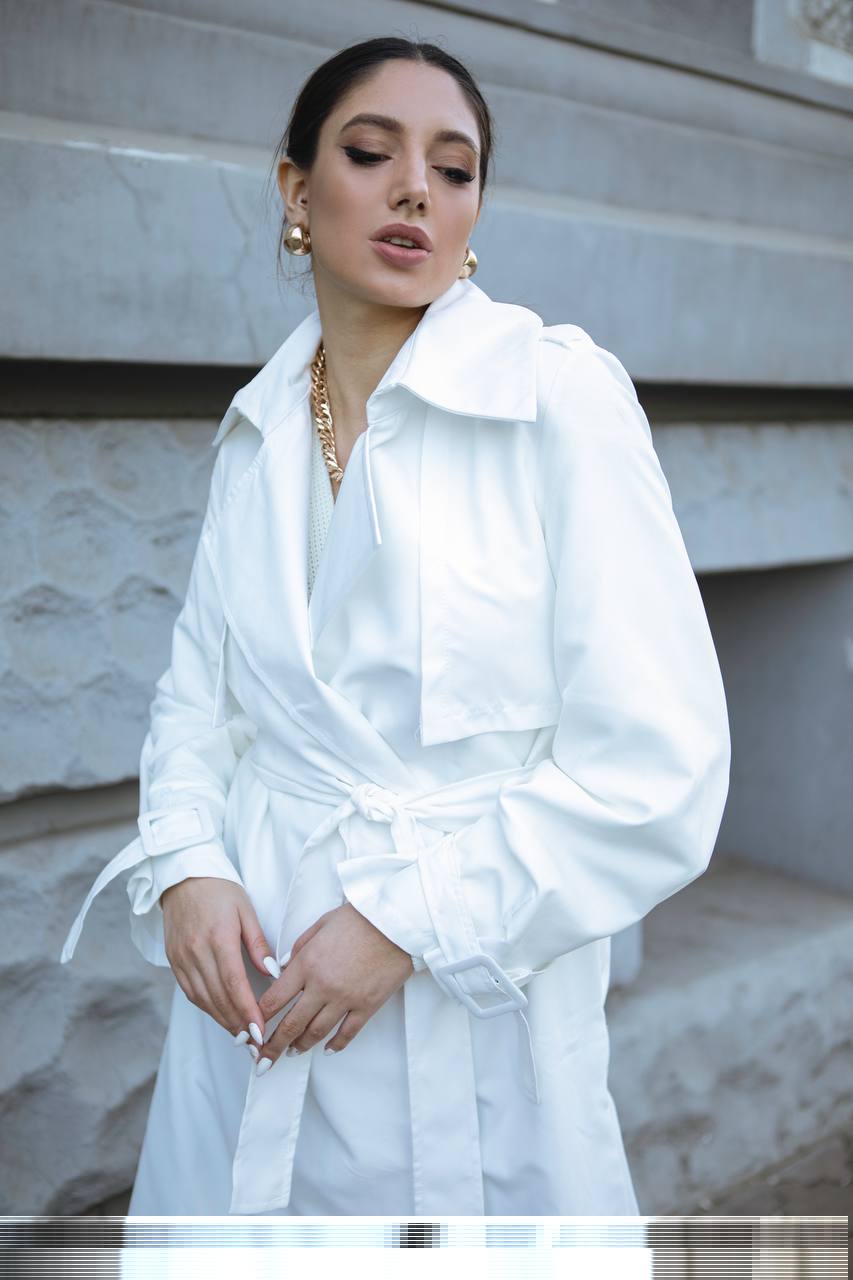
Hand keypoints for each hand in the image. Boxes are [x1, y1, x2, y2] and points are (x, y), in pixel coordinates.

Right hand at [161, 877, 275, 1046]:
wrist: (183, 877)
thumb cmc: (220, 890)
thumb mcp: (245, 910)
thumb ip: (258, 944)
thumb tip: (272, 974)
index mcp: (218, 938)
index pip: (233, 983)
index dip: (246, 1010)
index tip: (259, 1030)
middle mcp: (196, 952)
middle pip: (218, 997)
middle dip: (237, 1024)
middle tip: (255, 1044)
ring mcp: (182, 958)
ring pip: (203, 999)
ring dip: (222, 1020)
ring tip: (241, 1037)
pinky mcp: (173, 961)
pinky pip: (190, 992)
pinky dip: (207, 1007)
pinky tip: (221, 1016)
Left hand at [254, 902, 413, 1072]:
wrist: (397, 922)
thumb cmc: (360, 918)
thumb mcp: (321, 924)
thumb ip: (299, 947)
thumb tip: (284, 967)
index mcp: (307, 963)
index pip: (274, 999)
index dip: (259, 1018)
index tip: (251, 1030)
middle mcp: (322, 985)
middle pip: (291, 1024)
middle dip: (273, 1046)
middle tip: (263, 1059)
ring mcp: (345, 998)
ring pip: (316, 1032)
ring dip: (300, 1046)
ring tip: (292, 1052)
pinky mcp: (367, 1006)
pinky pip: (347, 1033)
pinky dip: (335, 1045)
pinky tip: (327, 1049)